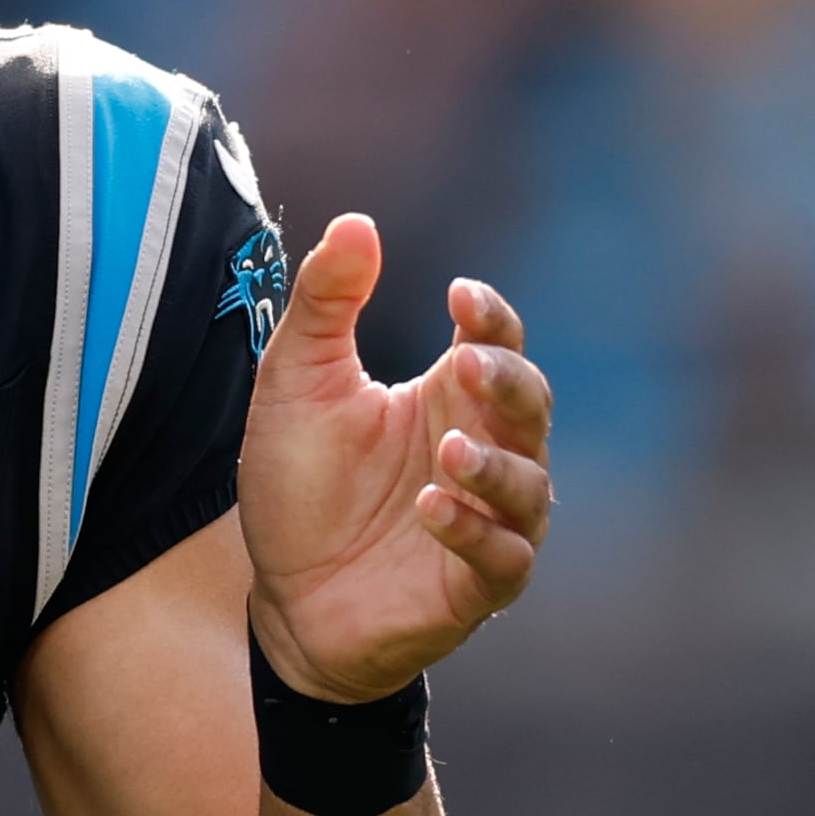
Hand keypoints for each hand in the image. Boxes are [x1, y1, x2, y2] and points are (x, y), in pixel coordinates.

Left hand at [239, 214, 552, 703]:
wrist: (283, 595)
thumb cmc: (300, 484)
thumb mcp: (295, 381)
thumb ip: (325, 302)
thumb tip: (358, 221)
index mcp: (447, 396)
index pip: (497, 344)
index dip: (491, 317)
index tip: (458, 295)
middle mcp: (481, 451)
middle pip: (531, 404)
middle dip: (508, 380)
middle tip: (465, 363)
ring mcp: (487, 520)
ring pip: (531, 484)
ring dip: (497, 466)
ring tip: (448, 452)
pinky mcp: (475, 586)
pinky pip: (504, 558)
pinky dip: (476, 532)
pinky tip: (432, 510)